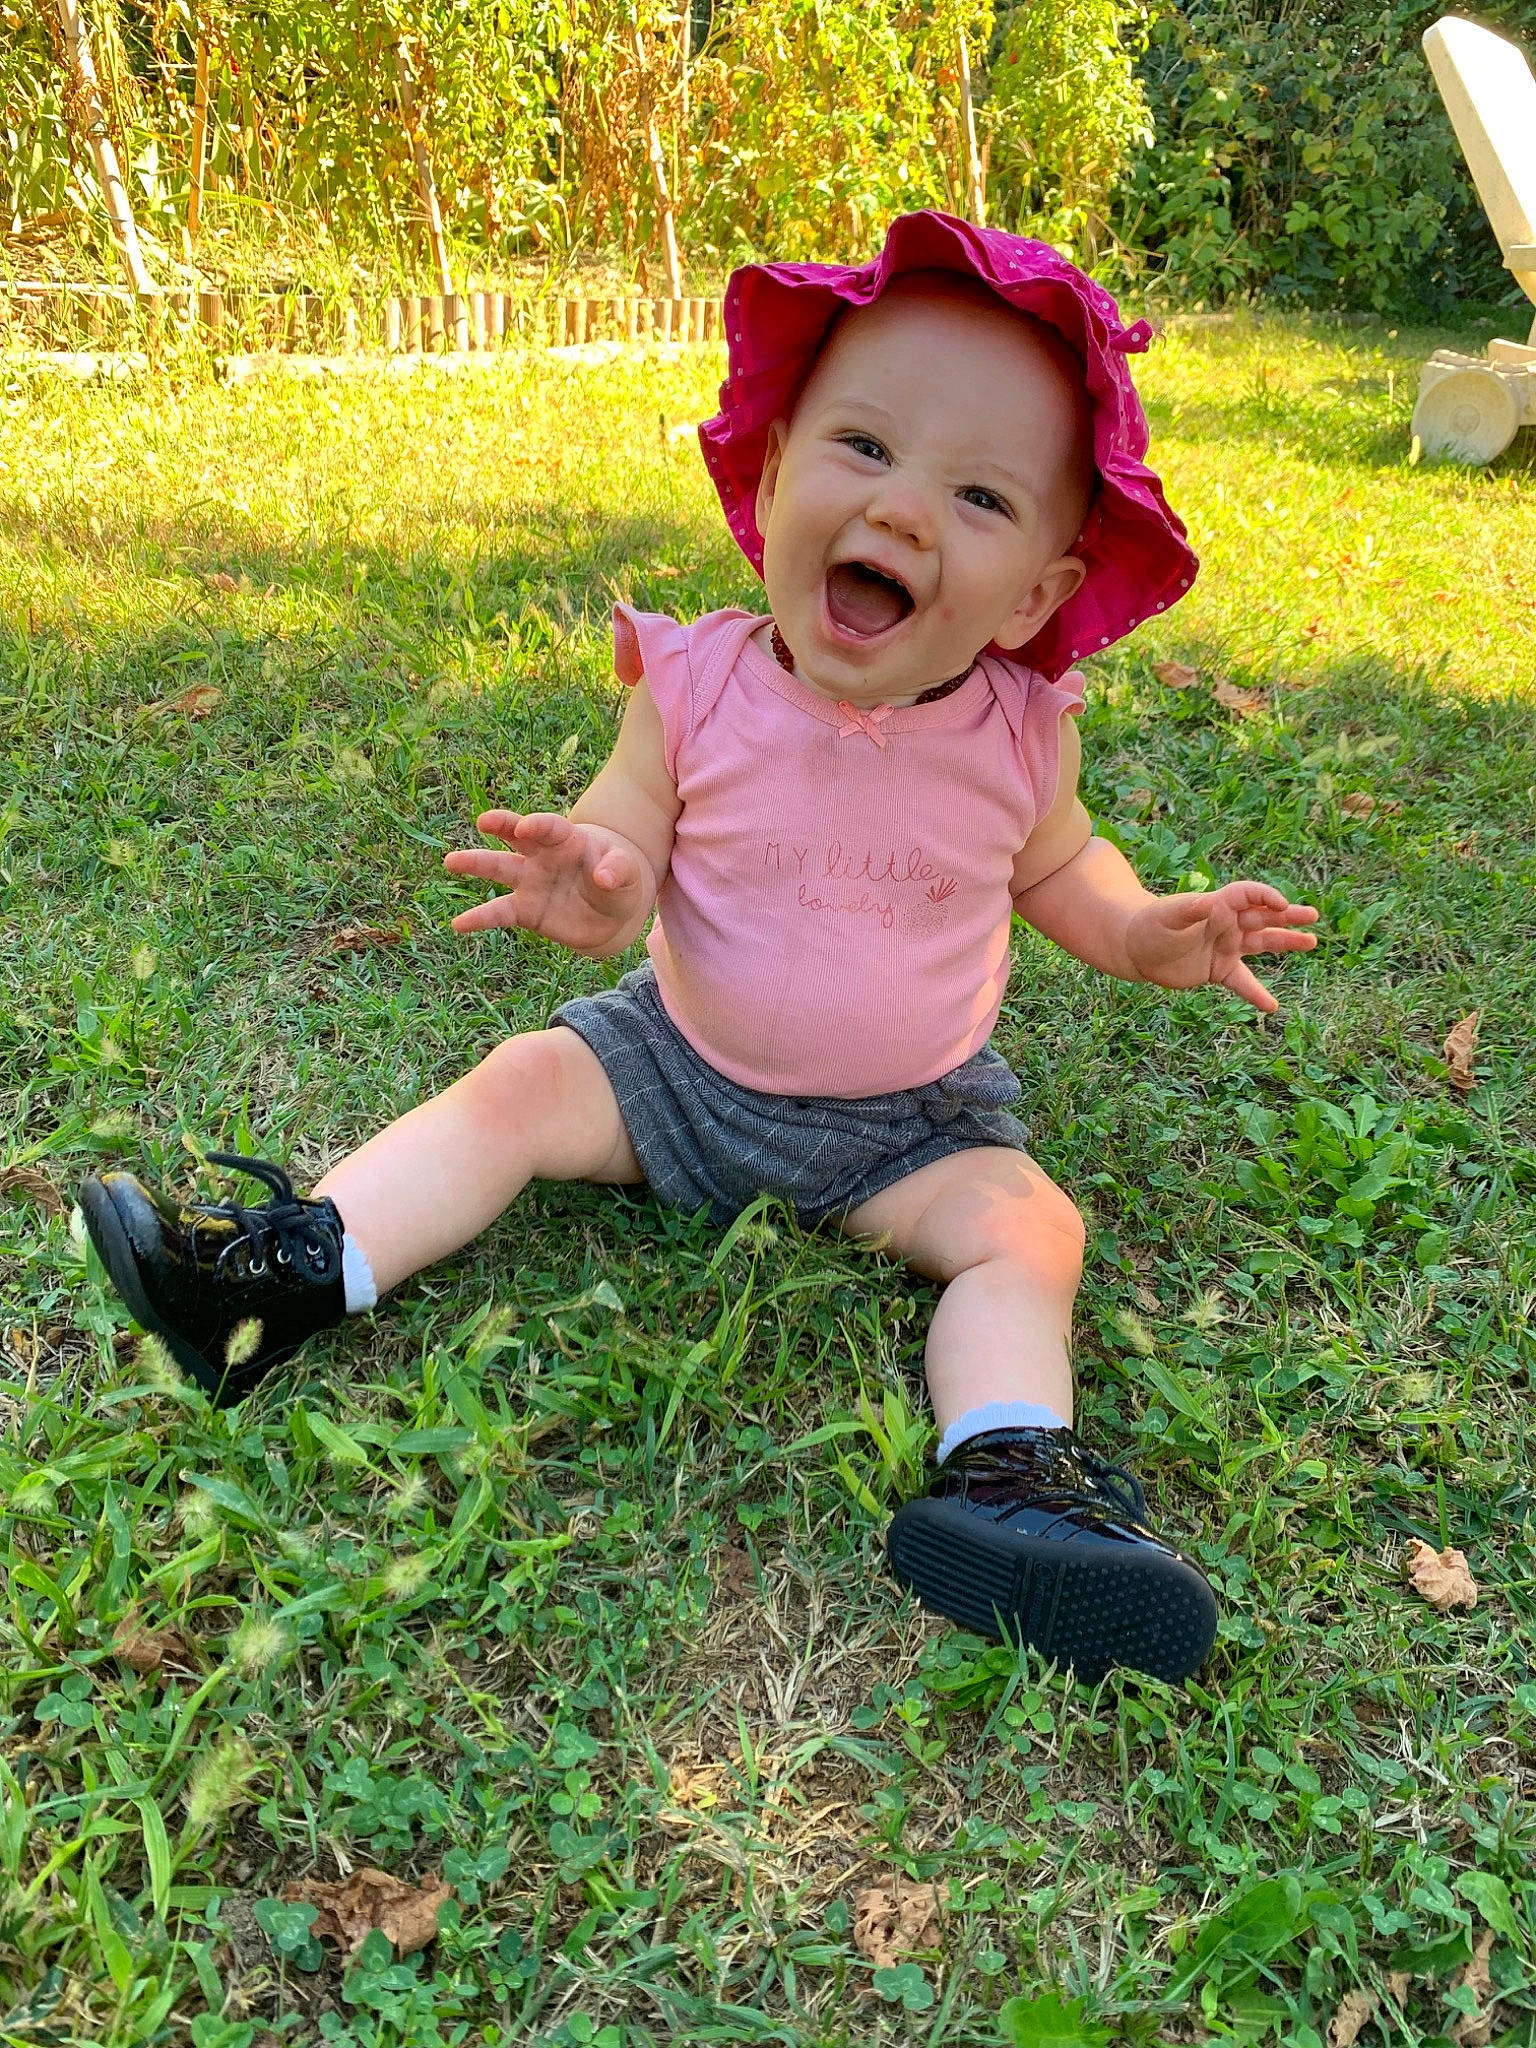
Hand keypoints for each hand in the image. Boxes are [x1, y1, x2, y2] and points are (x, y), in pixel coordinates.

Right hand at [444, 810, 653, 953]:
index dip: (538, 825)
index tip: (526, 828)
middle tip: (484, 821)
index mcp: (567, 840)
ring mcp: (530, 882)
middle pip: (516, 837)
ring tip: (452, 861)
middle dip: (501, 826)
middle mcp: (542, 856)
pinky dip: (479, 919)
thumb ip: (619, 871)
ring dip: (475, 863)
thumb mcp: (629, 876)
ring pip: (499, 868)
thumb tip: (604, 877)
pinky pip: (498, 913)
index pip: (550, 827)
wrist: (612, 914)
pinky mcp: (524, 910)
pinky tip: (458, 925)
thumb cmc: (619, 883)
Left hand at [1123, 880, 1318, 1012]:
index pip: (1247, 895)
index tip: (1280, 905)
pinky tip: (1271, 1006)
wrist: (1137, 950)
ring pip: (1261, 944)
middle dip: (1288, 916)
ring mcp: (1226, 947)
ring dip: (1285, 943)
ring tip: (1311, 942)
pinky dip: (1255, 994)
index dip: (1264, 897)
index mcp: (1217, 906)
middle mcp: (1226, 925)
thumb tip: (1208, 904)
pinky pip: (1243, 982)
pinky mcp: (1220, 970)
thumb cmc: (1151, 925)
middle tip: (1312, 915)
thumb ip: (1188, 910)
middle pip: (1263, 917)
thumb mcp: (1167, 916)